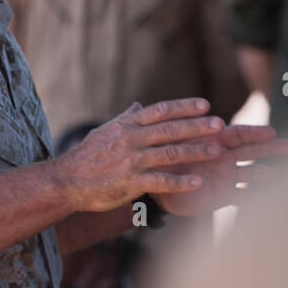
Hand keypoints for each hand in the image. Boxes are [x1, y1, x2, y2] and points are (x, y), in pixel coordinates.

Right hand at [52, 98, 228, 212]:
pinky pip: (161, 181)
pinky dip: (180, 182)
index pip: (160, 111)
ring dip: (195, 152)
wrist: (67, 181)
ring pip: (170, 154)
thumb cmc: (86, 156)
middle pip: (170, 130)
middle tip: (220, 124)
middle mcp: (131, 139)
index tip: (205, 104)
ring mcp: (132, 161)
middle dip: (197, 127)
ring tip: (217, 151)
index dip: (184, 107)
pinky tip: (198, 182)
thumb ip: (126, 118)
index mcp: (127, 125)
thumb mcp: (104, 131)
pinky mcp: (131, 183)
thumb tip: (140, 105)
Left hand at [154, 124, 287, 215]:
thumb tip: (136, 103)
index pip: (234, 133)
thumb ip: (152, 124)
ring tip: (282, 174)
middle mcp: (220, 156)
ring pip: (247, 173)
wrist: (153, 185)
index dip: (251, 132)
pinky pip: (237, 197)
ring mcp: (222, 176)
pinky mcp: (219, 196)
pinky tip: (264, 198)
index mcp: (210, 140)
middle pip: (248, 150)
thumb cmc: (158, 157)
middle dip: (268, 148)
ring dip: (263, 173)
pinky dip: (249, 197)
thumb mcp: (156, 141)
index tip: (270, 130)